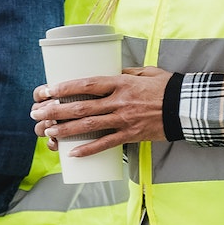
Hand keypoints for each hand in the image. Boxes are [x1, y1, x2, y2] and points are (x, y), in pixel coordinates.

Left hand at [30, 67, 170, 157]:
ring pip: (88, 125)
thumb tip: (110, 71)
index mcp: (120, 82)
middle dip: (55, 110)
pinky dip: (88, 149)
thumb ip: (125, 72)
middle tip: (37, 113)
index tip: (46, 90)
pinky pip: (106, 144)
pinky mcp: (131, 135)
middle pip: (80, 106)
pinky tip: (73, 153)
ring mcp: (124, 119)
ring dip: (65, 130)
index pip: (86, 84)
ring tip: (47, 132)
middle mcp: (118, 101)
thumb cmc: (166, 87)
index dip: (63, 87)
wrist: (186, 107)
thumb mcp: (145, 72)